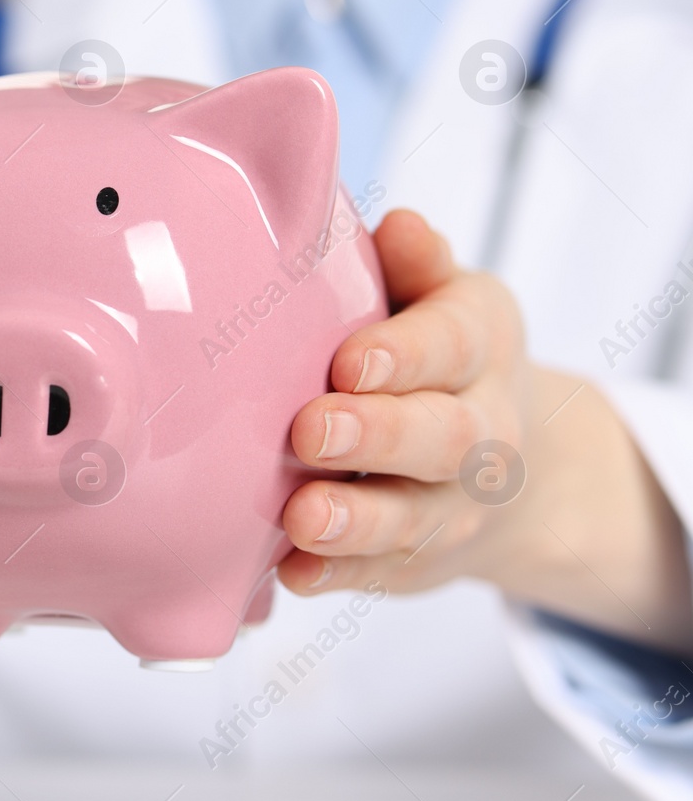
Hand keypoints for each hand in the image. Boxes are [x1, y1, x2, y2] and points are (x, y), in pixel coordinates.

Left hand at [277, 210, 692, 654]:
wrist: (508, 464)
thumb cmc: (436, 352)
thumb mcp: (442, 297)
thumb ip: (416, 265)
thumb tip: (397, 225)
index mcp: (481, 345)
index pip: (453, 345)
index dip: (405, 355)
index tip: (349, 361)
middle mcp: (482, 431)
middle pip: (441, 438)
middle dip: (377, 436)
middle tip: (310, 429)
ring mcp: (451, 505)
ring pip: (413, 518)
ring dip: (356, 520)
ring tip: (303, 515)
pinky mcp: (413, 560)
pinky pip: (380, 574)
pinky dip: (337, 575)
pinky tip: (292, 573)